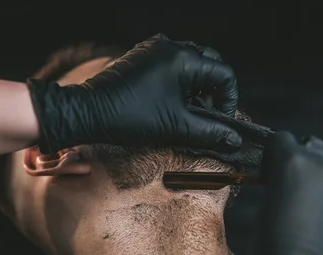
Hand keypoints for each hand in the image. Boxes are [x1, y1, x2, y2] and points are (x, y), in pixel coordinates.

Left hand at [27, 34, 241, 153]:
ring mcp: (153, 49)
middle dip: (213, 92)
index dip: (229, 100)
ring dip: (195, 87)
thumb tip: (233, 139)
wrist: (88, 112)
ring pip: (190, 64)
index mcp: (184, 59)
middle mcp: (171, 46)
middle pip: (209, 65)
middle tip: (206, 115)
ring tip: (188, 112)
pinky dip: (178, 82)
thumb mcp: (176, 127)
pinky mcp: (141, 57)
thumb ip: (210, 132)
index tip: (221, 120)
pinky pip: (170, 64)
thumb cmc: (130, 116)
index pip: (223, 74)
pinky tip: (170, 103)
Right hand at [246, 131, 322, 254]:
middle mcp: (320, 164)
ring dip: (321, 176)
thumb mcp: (265, 204)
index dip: (274, 153)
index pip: (282, 137)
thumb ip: (278, 182)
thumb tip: (284, 179)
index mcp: (290, 160)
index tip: (270, 169)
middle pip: (312, 145)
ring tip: (309, 202)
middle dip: (302, 158)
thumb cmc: (270, 245)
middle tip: (291, 184)